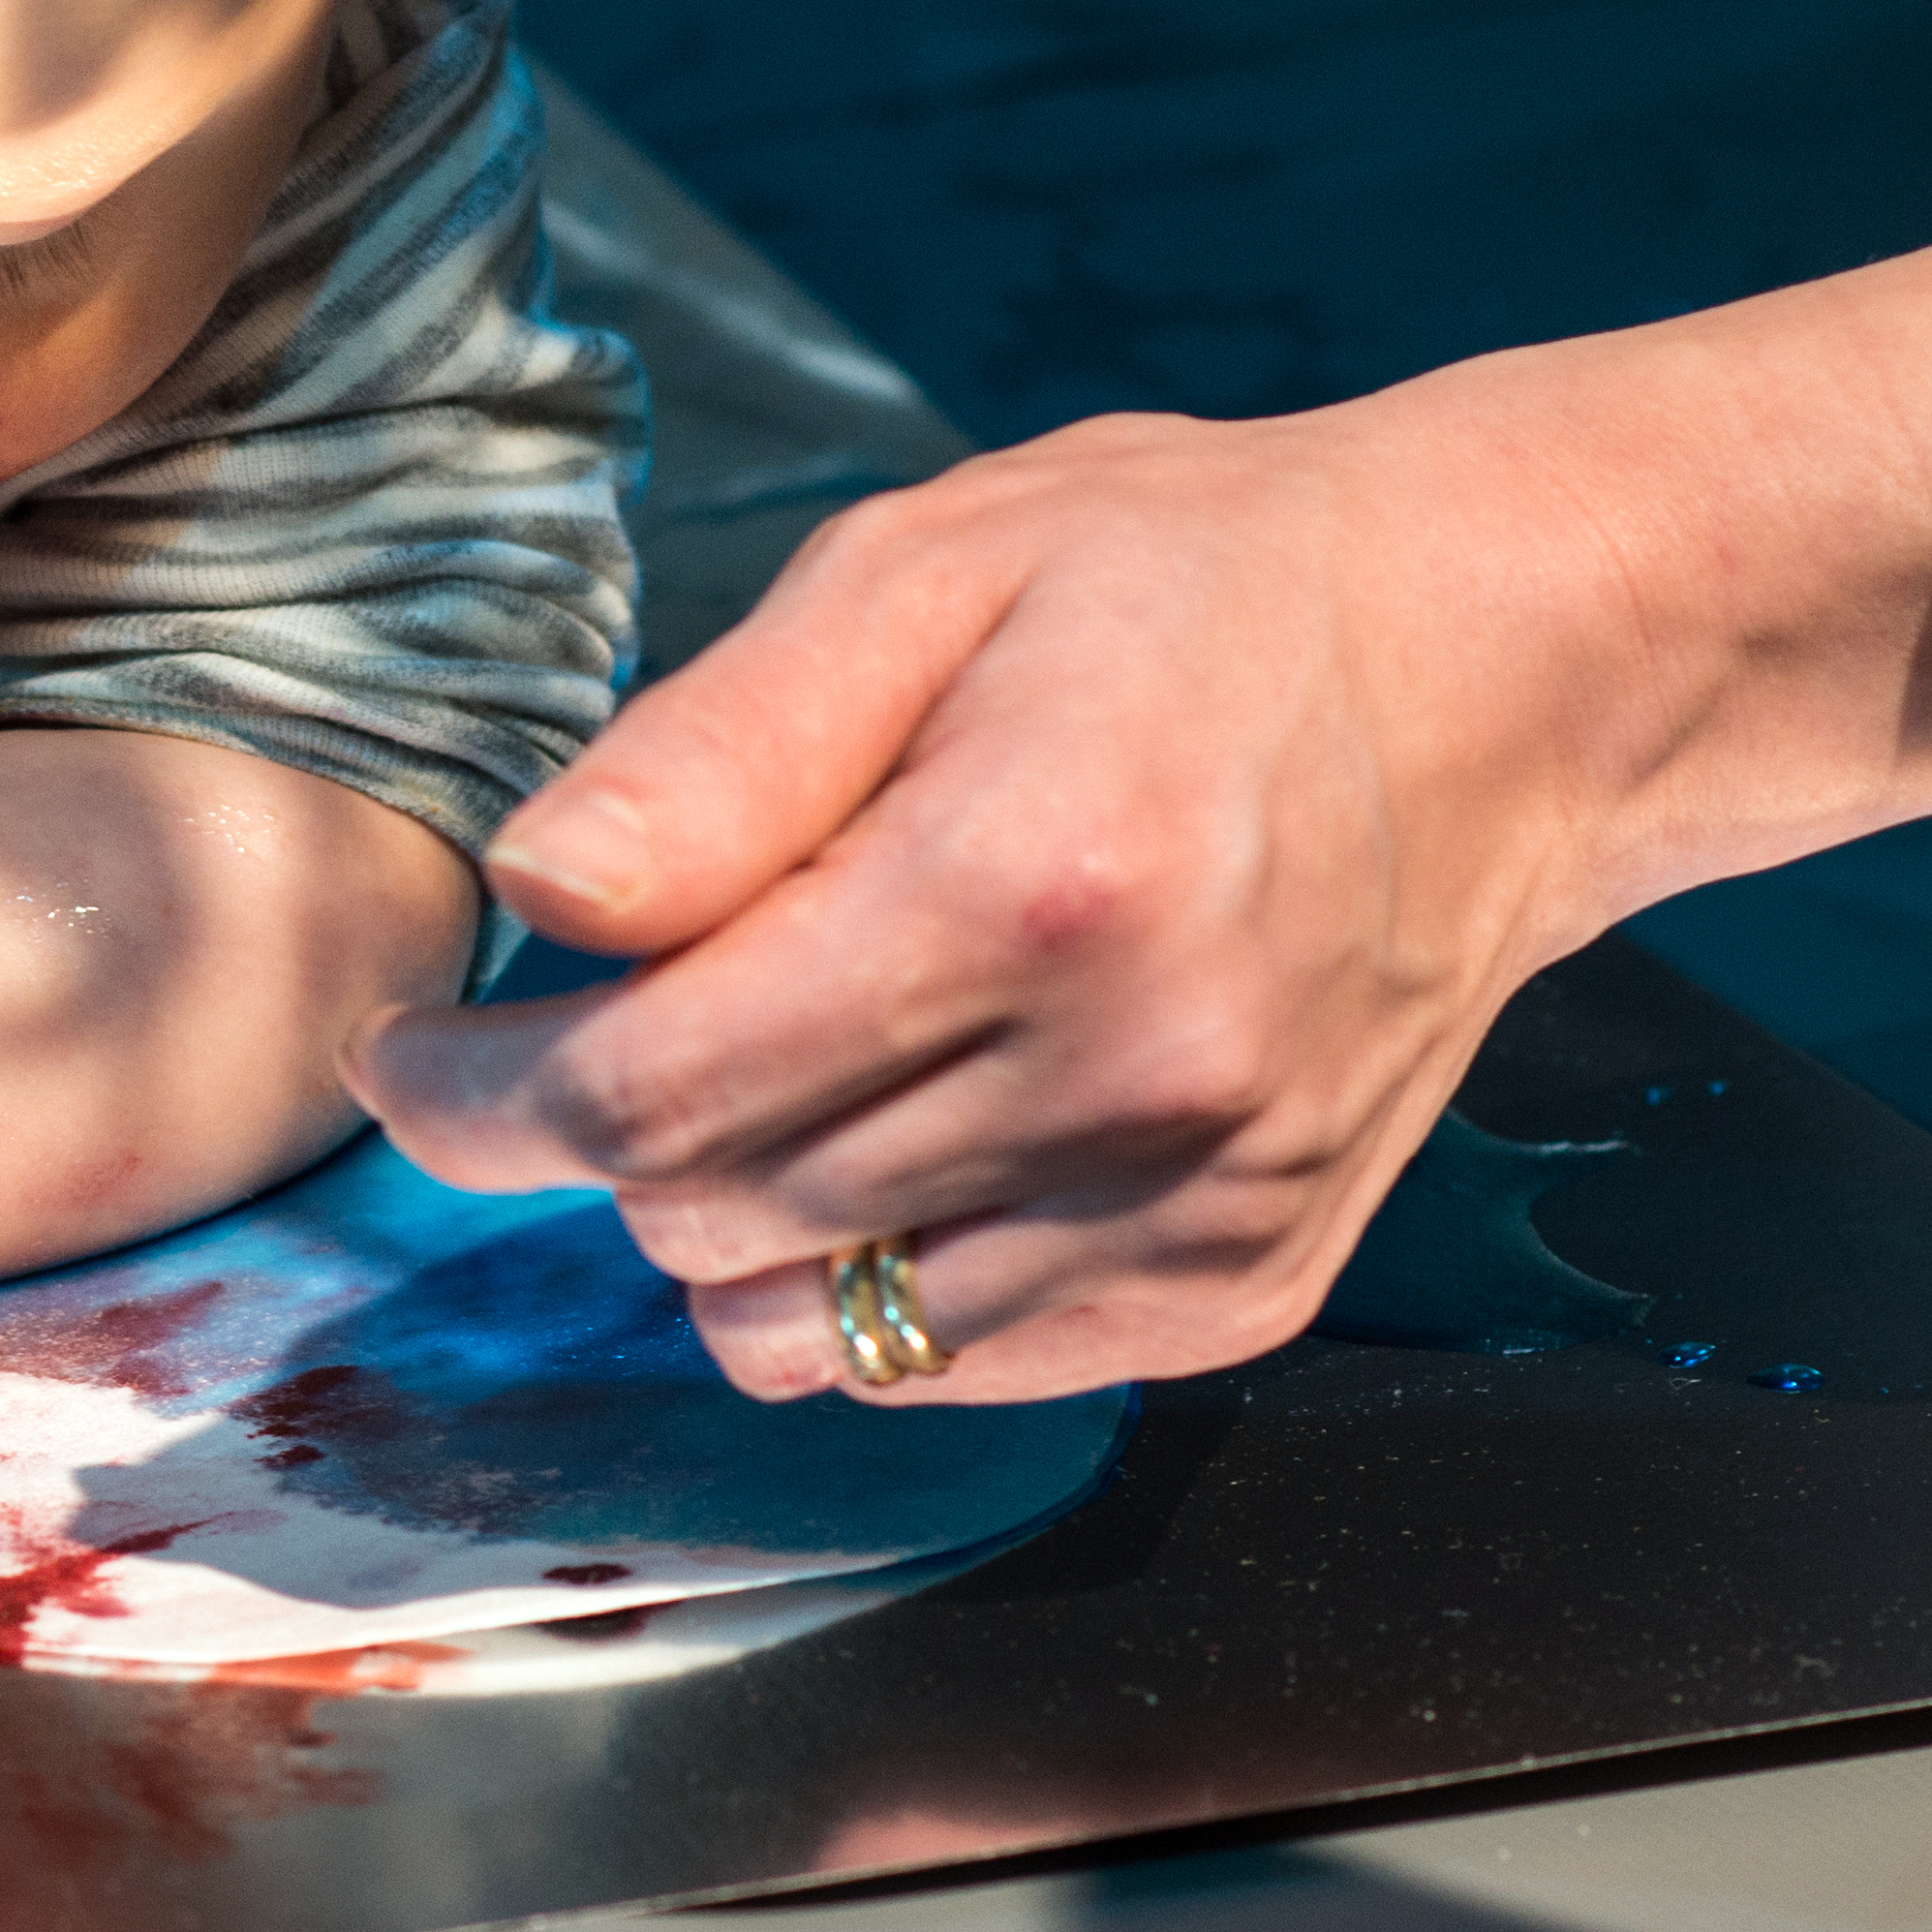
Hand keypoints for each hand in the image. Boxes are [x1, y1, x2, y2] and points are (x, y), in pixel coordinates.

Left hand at [347, 218, 1931, 1401]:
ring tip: (765, 1070)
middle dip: (599, 1142)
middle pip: (709, 1221)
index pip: (648, 1092)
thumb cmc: (1193, 587)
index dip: (481, 1100)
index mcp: (1027, 882)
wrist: (1515, 669)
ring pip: (815, 1333)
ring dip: (726, 1230)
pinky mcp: (1249, 1284)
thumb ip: (716, 753)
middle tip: (598, 1025)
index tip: (417, 1058)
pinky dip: (873, 1283)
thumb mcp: (928, 565)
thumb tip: (535, 904)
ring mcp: (1203, 1205)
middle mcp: (1130, 1080)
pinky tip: (910, 1132)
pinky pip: (953, 1366)